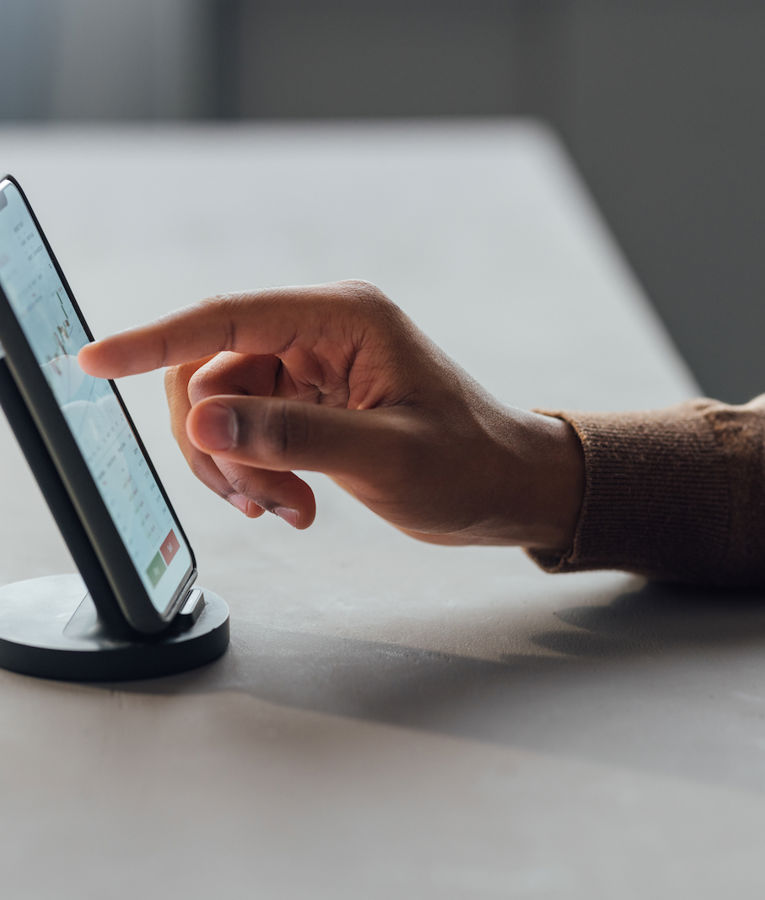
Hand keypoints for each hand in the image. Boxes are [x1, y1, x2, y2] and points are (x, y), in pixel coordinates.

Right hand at [78, 280, 582, 547]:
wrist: (506, 488)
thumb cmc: (469, 464)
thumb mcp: (384, 455)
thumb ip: (293, 435)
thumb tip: (204, 424)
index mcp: (344, 320)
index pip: (227, 319)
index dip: (155, 340)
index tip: (97, 362)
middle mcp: (322, 334)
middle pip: (213, 372)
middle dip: (218, 441)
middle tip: (258, 496)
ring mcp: (314, 369)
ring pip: (226, 409)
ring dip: (239, 466)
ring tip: (287, 506)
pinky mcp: (313, 404)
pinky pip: (251, 431)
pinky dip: (257, 472)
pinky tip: (292, 502)